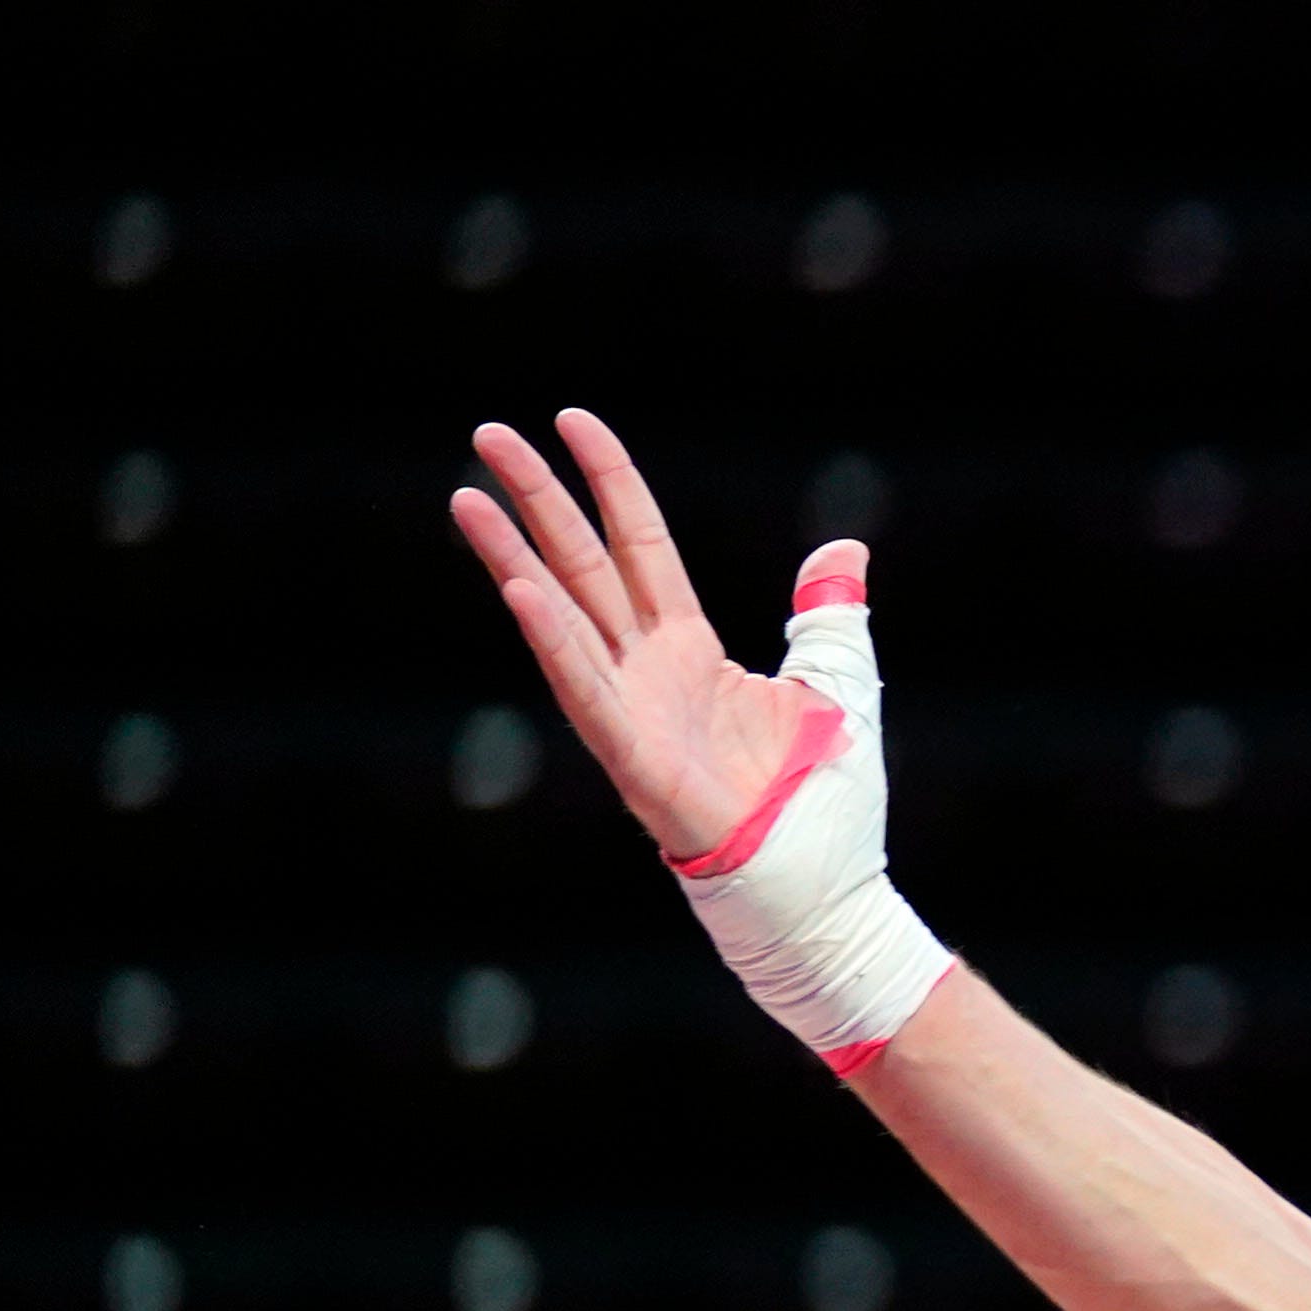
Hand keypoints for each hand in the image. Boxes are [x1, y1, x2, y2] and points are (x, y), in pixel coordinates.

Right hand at [450, 409, 846, 866]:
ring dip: (513, 558)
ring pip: (560, 619)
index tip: (571, 419)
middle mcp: (646, 672)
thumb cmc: (822, 803)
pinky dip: (555, 642)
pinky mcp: (634, 764)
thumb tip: (843, 553)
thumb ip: (826, 619)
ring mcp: (631, 716)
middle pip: (582, 565)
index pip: (639, 544)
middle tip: (487, 433)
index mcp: (688, 649)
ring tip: (467, 497)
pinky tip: (521, 590)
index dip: (608, 481)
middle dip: (536, 501)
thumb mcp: (835, 686)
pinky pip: (587, 693)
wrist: (823, 891)